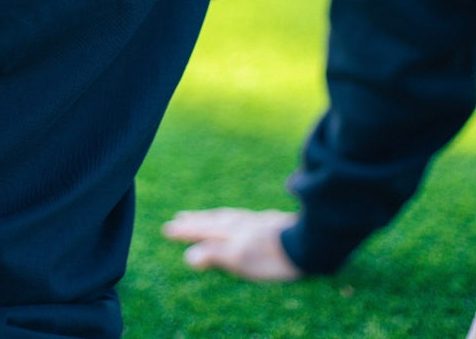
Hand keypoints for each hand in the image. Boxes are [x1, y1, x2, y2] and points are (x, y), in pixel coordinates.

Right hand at [162, 207, 302, 280]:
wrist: (307, 242)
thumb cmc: (272, 255)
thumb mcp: (240, 259)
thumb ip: (214, 255)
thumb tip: (189, 255)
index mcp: (231, 231)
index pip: (203, 230)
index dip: (186, 230)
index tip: (168, 228)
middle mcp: (241, 223)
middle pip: (214, 220)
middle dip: (196, 220)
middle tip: (180, 216)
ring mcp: (256, 221)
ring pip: (228, 216)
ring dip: (213, 216)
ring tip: (204, 216)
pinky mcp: (270, 223)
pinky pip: (242, 217)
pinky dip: (232, 217)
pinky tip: (239, 219)